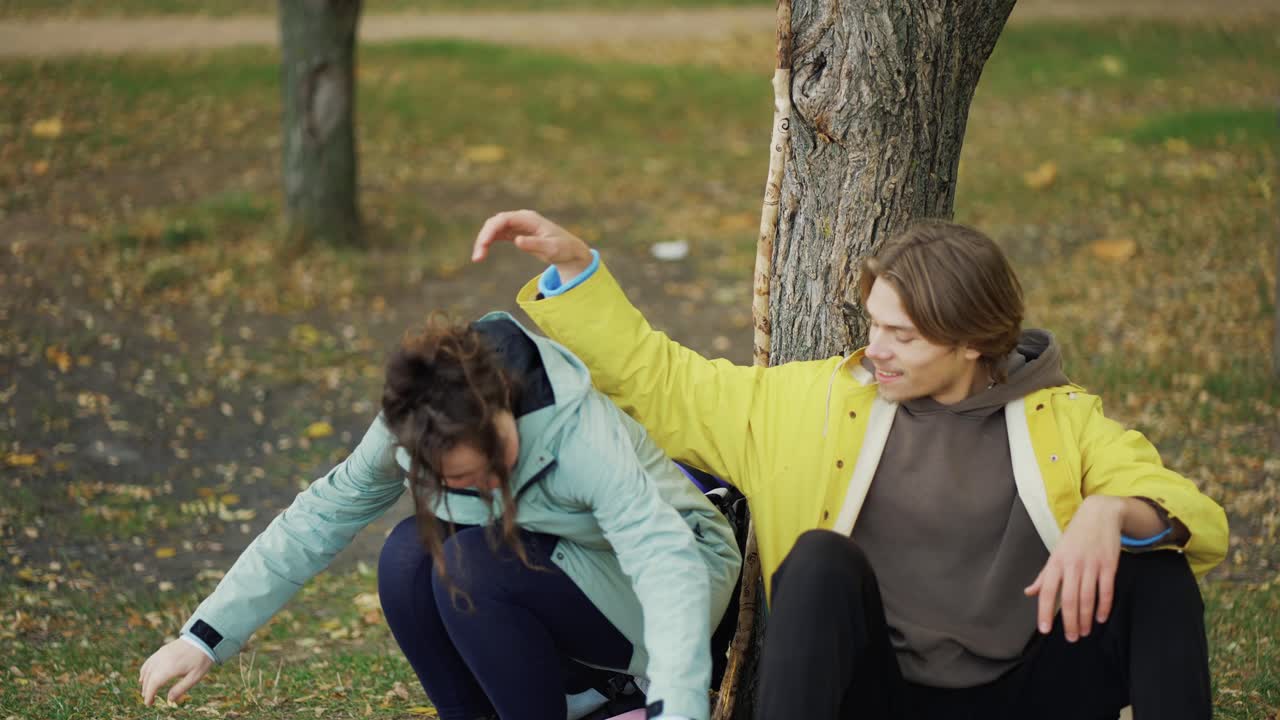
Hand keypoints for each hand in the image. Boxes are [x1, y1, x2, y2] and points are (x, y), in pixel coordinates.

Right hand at [139, 638, 212, 705]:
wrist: (204, 638)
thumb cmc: (201, 659)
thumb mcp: (195, 677)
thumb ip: (181, 688)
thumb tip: (169, 699)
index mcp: (169, 668)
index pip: (153, 684)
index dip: (149, 695)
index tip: (149, 704)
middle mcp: (161, 661)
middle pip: (148, 678)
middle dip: (146, 690)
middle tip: (149, 701)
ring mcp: (160, 654)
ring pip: (146, 670)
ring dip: (144, 682)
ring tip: (146, 691)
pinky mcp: (162, 650)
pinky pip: (148, 662)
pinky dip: (144, 671)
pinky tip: (144, 676)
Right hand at [472, 209, 593, 282]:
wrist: (570, 250)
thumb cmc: (563, 249)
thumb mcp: (551, 249)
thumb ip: (535, 244)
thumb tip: (517, 240)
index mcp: (528, 218)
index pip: (503, 219)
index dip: (490, 230)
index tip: (483, 245)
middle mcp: (521, 218)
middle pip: (495, 223)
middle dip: (484, 238)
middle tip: (477, 257)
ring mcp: (517, 224)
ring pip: (494, 229)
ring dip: (484, 241)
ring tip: (477, 258)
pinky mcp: (516, 232)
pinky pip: (498, 234)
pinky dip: (489, 242)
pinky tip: (482, 253)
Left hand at [1024, 494, 1123, 641]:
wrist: (1099, 514)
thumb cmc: (1074, 537)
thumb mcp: (1056, 554)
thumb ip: (1044, 575)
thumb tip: (1030, 592)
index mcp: (1056, 563)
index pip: (1048, 591)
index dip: (1045, 611)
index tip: (1045, 630)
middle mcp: (1072, 565)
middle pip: (1070, 599)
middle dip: (1070, 621)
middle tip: (1072, 638)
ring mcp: (1091, 565)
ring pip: (1088, 597)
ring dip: (1086, 618)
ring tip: (1084, 632)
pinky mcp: (1109, 564)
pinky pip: (1106, 590)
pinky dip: (1104, 606)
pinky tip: (1101, 618)